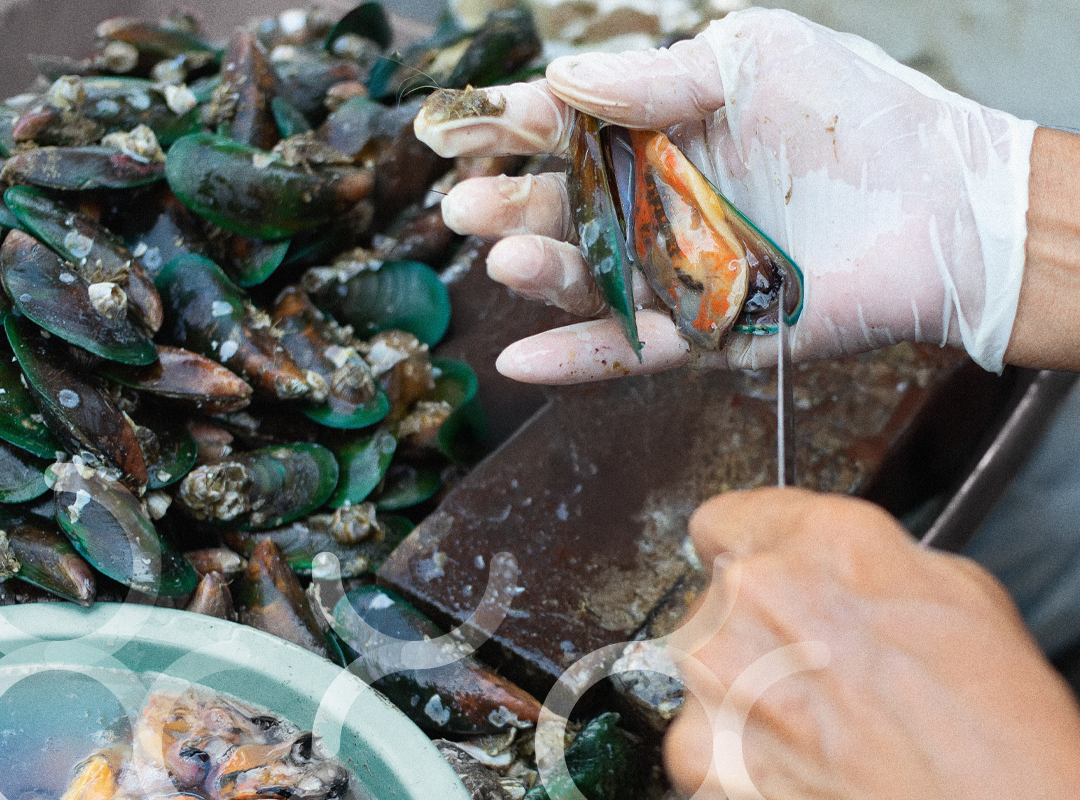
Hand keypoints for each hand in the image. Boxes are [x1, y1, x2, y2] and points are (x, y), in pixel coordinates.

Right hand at [415, 8, 1036, 382]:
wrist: (941, 201)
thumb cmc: (855, 113)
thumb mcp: (751, 60)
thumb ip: (656, 78)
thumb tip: (562, 81)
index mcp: (665, 133)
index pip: (570, 131)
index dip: (513, 130)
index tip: (461, 130)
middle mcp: (662, 204)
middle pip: (568, 209)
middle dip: (512, 205)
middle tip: (465, 204)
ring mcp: (681, 271)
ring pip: (591, 281)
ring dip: (540, 275)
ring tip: (503, 258)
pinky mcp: (710, 330)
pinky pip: (634, 350)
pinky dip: (578, 359)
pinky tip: (519, 361)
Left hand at [664, 488, 1079, 798]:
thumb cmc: (989, 716)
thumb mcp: (951, 588)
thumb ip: (862, 563)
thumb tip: (835, 570)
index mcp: (815, 537)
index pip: (725, 519)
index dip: (745, 551)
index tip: (755, 572)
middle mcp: (752, 590)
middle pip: (717, 596)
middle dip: (754, 626)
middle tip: (813, 665)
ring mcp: (717, 668)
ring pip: (703, 663)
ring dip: (740, 685)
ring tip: (811, 721)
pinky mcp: (701, 746)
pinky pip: (699, 734)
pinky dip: (733, 750)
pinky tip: (794, 760)